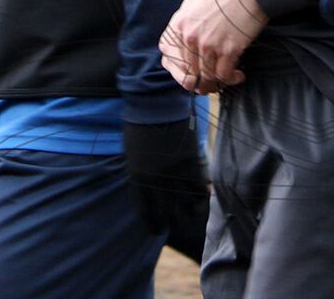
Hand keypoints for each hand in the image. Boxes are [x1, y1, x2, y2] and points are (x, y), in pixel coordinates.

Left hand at [123, 120, 209, 262]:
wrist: (156, 105)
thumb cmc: (140, 125)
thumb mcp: (133, 155)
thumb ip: (141, 174)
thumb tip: (150, 190)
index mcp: (138, 179)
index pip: (144, 211)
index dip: (151, 222)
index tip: (155, 228)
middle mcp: (156, 182)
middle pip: (164, 214)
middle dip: (167, 224)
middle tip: (169, 226)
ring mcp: (176, 174)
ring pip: (184, 207)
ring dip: (186, 215)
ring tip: (188, 217)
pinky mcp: (192, 165)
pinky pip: (199, 191)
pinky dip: (200, 199)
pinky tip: (200, 202)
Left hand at [160, 0, 267, 91]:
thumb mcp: (196, 8)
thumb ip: (189, 30)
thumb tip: (194, 58)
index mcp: (179, 26)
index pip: (175, 60)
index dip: (188, 71)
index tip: (200, 73)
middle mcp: (190, 36)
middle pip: (192, 70)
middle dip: (205, 78)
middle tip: (218, 78)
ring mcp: (208, 43)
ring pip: (208, 75)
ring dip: (220, 80)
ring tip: (232, 76)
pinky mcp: (227, 49)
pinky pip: (224, 74)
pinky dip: (232, 78)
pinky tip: (239, 74)